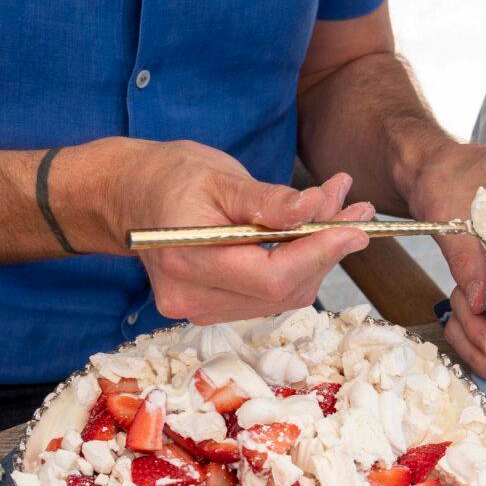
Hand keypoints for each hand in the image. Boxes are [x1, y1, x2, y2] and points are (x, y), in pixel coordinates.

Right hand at [66, 138, 373, 323]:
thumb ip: (266, 200)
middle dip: (326, 250)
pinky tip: (311, 232)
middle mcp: (193, 298)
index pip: (271, 276)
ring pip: (282, 296)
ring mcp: (201, 309)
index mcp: (188, 261)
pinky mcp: (213, 308)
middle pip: (283, 290)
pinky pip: (270, 295)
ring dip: (318, 256)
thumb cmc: (169, 177)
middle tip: (357, 209)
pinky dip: (297, 264)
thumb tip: (314, 210)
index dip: (319, 254)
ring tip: (339, 211)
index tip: (357, 228)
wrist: (128, 196)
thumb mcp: (218, 176)